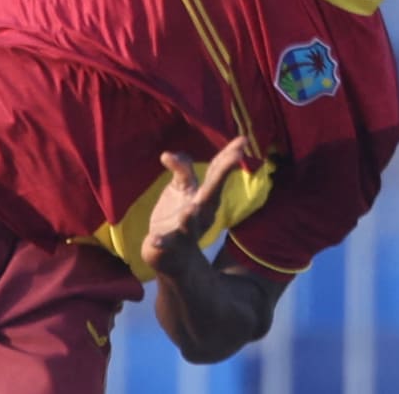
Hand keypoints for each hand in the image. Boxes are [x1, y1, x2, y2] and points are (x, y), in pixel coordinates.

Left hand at [141, 136, 247, 273]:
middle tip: (235, 158)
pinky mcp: (167, 246)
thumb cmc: (179, 214)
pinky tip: (154, 241)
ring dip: (191, 216)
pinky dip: (160, 243)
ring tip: (190, 209)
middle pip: (210, 194)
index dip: (229, 157)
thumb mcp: (182, 189)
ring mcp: (185, 231)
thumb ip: (182, 170)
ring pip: (190, 223)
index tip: (243, 141)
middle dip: (221, 176)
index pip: (217, 173)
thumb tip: (170, 154)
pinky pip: (164, 244)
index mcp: (205, 197)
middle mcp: (200, 213)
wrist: (171, 256)